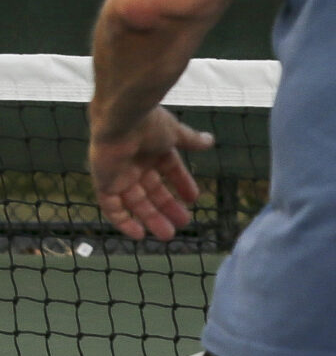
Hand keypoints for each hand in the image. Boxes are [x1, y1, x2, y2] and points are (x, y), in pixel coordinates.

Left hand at [90, 108, 214, 240]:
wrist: (121, 121)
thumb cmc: (149, 124)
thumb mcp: (176, 134)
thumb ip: (192, 140)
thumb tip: (211, 141)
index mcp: (154, 150)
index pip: (169, 171)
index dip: (181, 184)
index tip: (194, 199)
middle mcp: (136, 164)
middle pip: (153, 191)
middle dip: (167, 207)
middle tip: (184, 223)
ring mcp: (120, 175)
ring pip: (136, 203)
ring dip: (151, 218)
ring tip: (168, 235)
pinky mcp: (105, 184)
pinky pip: (113, 207)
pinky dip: (123, 221)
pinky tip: (139, 235)